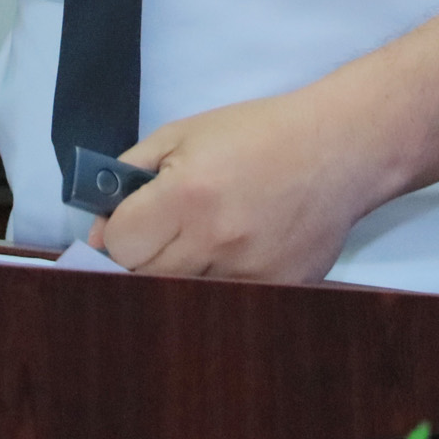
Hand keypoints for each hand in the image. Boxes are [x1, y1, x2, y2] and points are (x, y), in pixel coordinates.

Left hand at [92, 85, 398, 282]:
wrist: (339, 148)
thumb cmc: (256, 133)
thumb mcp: (182, 134)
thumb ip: (130, 175)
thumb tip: (99, 230)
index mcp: (187, 195)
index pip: (119, 244)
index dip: (115, 234)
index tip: (128, 224)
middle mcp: (215, 241)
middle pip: (144, 279)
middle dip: (141, 259)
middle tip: (159, 236)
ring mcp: (248, 273)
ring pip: (182, 298)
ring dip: (178, 276)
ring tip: (198, 244)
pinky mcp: (276, 291)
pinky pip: (226, 305)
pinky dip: (217, 288)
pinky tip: (231, 257)